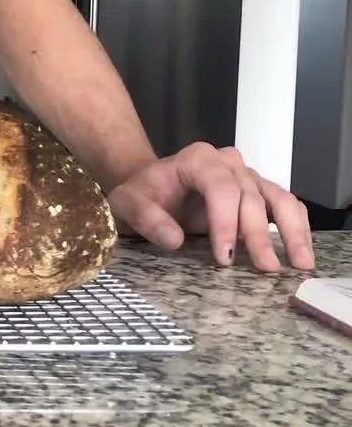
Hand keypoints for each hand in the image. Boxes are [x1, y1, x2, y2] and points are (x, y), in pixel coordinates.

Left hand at [107, 141, 313, 271]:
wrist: (148, 189)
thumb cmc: (140, 195)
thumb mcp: (127, 203)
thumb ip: (146, 217)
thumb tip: (173, 238)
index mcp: (197, 159)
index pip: (220, 187)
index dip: (226, 222)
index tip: (223, 257)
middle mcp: (226, 163)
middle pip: (251, 195)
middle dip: (258, 233)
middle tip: (265, 267)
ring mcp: (245, 176)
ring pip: (277, 196)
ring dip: (291, 230)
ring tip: (299, 264)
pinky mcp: (258, 193)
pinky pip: (285, 204)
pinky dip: (296, 226)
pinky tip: (300, 252)